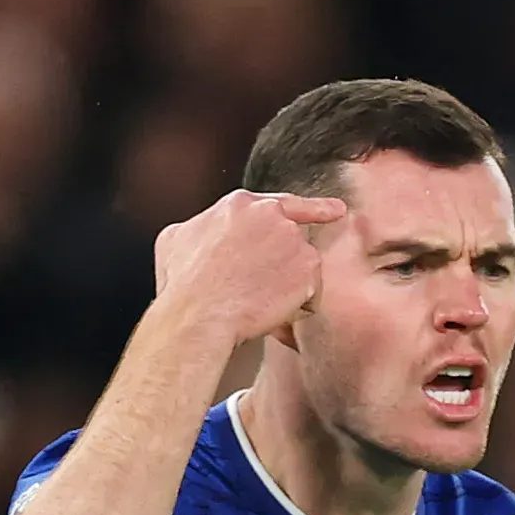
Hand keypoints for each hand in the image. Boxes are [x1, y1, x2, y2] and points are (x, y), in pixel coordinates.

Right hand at [152, 188, 344, 347]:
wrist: (200, 311)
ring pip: (303, 268)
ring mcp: (294, 241)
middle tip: (270, 284)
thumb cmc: (183, 282)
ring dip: (289, 288)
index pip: (284, 203)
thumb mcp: (176, 238)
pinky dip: (297, 308)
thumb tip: (204, 231)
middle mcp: (273, 216)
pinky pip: (312, 295)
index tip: (338, 210)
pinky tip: (270, 312)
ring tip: (256, 301)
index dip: (314, 209)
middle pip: (294, 240)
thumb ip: (202, 227)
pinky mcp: (309, 270)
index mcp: (241, 204)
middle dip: (287, 263)